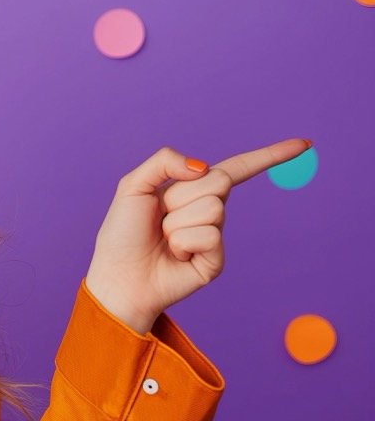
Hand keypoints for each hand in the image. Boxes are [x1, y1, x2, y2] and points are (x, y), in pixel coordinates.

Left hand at [84, 138, 310, 333]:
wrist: (118, 275)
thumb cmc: (122, 232)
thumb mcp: (133, 185)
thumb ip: (164, 161)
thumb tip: (203, 167)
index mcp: (192, 188)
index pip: (236, 168)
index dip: (269, 156)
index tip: (302, 144)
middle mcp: (208, 209)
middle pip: (218, 181)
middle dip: (181, 195)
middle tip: (160, 215)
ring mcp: (215, 235)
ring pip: (212, 208)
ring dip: (177, 222)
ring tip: (163, 238)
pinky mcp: (216, 260)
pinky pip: (209, 236)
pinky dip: (183, 242)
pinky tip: (174, 255)